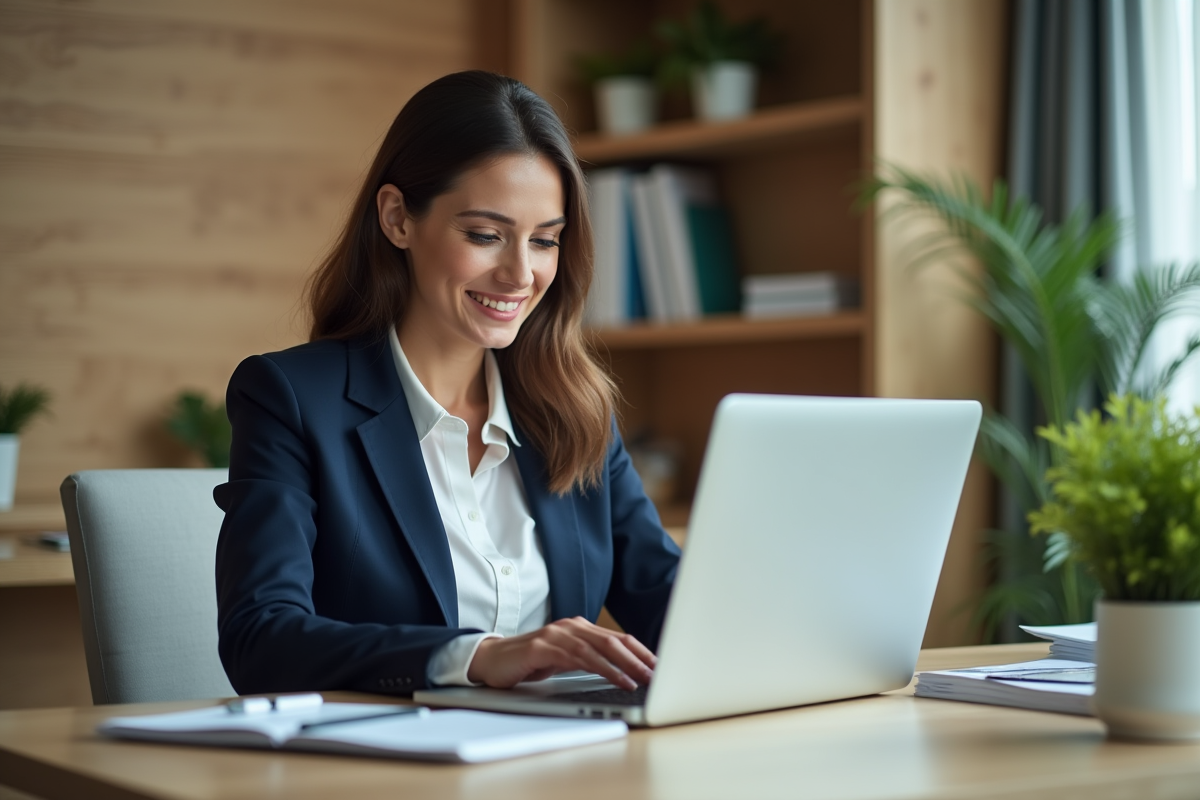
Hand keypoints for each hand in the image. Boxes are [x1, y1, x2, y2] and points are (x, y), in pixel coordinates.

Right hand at [466, 617, 655, 689]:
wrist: (490, 660)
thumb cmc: (529, 662)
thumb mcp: (564, 661)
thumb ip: (587, 661)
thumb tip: (622, 673)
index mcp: (578, 628)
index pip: (617, 638)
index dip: (641, 651)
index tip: (660, 666)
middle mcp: (571, 626)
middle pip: (613, 641)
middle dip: (639, 658)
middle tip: (658, 673)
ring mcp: (557, 634)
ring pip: (599, 648)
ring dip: (625, 665)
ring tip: (643, 679)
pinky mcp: (543, 647)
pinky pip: (579, 658)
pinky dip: (602, 669)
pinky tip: (616, 679)